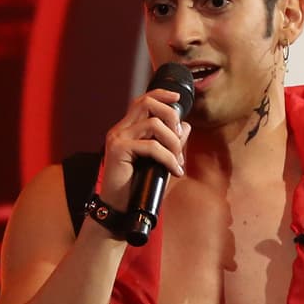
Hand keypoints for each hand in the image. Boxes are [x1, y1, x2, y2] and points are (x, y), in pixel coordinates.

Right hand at [100, 89, 190, 207]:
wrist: (121, 209)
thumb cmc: (140, 187)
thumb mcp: (162, 161)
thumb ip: (172, 142)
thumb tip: (186, 125)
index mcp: (128, 129)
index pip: (142, 101)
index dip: (161, 95)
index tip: (178, 98)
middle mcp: (120, 130)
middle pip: (147, 104)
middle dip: (171, 116)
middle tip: (180, 139)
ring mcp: (117, 138)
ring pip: (153, 124)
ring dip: (173, 142)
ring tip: (178, 161)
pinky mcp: (118, 150)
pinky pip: (151, 146)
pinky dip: (168, 158)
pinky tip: (175, 171)